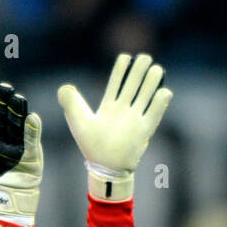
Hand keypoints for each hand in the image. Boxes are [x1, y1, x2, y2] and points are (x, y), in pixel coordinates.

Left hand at [0, 82, 42, 223]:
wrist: (11, 180)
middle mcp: (9, 129)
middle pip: (6, 112)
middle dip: (5, 100)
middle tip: (4, 87)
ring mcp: (21, 138)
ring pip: (18, 121)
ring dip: (18, 110)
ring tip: (17, 98)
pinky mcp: (31, 148)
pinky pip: (31, 137)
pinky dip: (32, 128)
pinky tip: (31, 118)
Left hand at [57, 52, 172, 200]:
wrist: (105, 169)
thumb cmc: (92, 146)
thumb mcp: (78, 121)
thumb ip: (70, 102)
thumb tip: (64, 87)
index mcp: (109, 105)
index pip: (118, 80)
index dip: (123, 67)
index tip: (126, 57)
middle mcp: (124, 108)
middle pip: (135, 82)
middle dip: (141, 68)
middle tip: (145, 59)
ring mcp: (136, 117)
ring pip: (147, 92)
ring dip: (153, 79)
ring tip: (156, 70)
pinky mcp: (145, 129)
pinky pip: (156, 111)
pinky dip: (161, 99)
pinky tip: (162, 92)